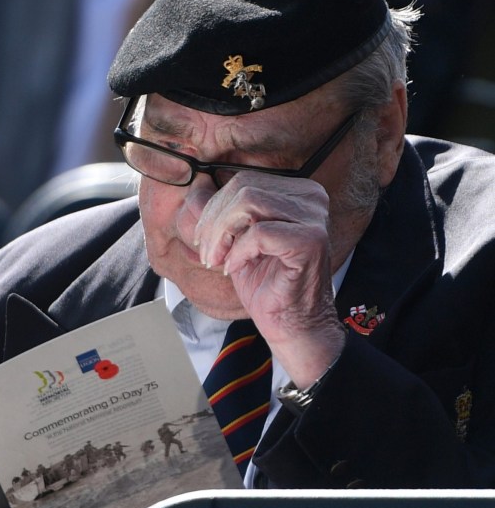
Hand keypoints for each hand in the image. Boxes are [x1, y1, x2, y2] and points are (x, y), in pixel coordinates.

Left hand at [194, 172, 345, 386]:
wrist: (292, 326)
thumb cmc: (267, 287)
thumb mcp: (235, 244)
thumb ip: (220, 217)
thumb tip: (192, 195)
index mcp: (296, 193)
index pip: (243, 181)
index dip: (214, 209)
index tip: (203, 241)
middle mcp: (310, 198)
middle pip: (243, 188)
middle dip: (213, 222)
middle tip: (207, 255)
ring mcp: (314, 218)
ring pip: (248, 203)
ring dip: (221, 235)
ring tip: (218, 261)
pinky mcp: (310, 241)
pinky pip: (259, 233)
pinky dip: (238, 252)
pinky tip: (235, 269)